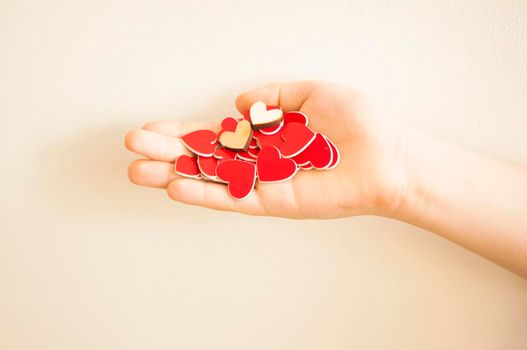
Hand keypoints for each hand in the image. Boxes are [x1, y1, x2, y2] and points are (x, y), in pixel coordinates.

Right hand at [125, 81, 408, 218]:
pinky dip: (206, 193)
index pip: (214, 135)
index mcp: (265, 136)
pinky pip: (234, 198)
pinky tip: (176, 185)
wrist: (389, 155)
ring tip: (137, 171)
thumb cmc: (358, 123)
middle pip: (203, 158)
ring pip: (210, 180)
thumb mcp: (311, 93)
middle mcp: (259, 161)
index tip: (153, 128)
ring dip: (173, 175)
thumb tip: (240, 100)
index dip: (183, 132)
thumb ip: (274, 97)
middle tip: (132, 148)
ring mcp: (264, 183)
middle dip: (166, 152)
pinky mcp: (276, 201)